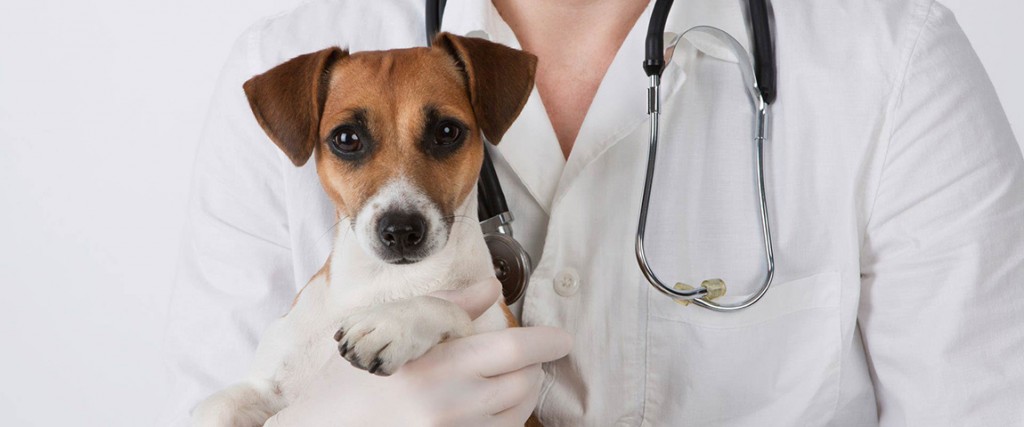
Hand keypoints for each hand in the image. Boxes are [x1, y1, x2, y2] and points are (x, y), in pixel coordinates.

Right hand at [264, 279, 571, 425]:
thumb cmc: (346, 386)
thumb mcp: (389, 335)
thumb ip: (446, 309)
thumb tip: (490, 288)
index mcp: (435, 369)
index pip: (514, 351)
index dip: (547, 342)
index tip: (562, 338)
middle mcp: (449, 409)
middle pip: (524, 385)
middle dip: (533, 368)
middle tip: (527, 357)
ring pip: (516, 415)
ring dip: (521, 394)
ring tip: (504, 381)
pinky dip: (503, 420)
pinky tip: (486, 407)